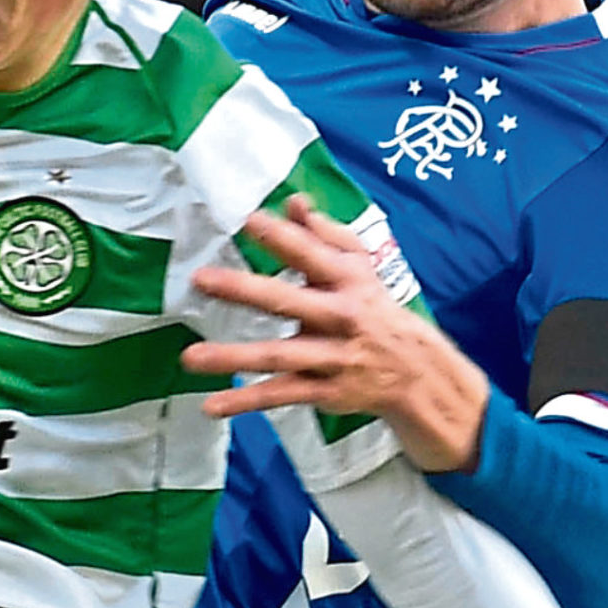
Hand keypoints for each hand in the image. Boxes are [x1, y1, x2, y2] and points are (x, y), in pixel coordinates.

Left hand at [180, 196, 491, 471]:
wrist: (417, 372)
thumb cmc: (374, 309)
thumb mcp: (359, 268)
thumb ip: (324, 235)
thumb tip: (294, 202)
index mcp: (347, 281)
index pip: (312, 255)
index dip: (283, 238)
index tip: (249, 220)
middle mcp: (340, 317)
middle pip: (288, 301)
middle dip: (244, 290)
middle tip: (201, 279)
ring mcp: (332, 358)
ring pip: (279, 356)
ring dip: (233, 357)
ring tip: (190, 357)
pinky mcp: (325, 391)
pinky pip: (281, 395)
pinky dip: (246, 402)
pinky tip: (211, 405)